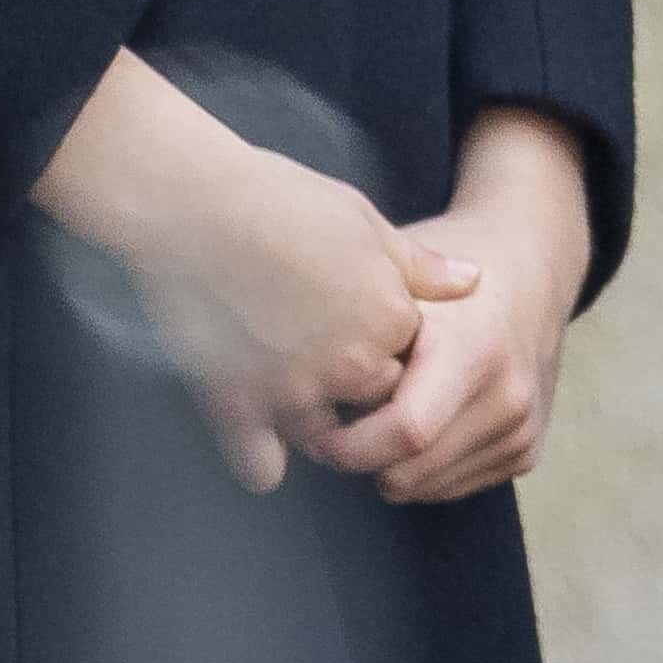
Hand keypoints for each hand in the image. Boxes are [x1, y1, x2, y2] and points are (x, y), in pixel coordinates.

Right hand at [35, 57, 441, 490]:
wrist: (190, 200)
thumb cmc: (274, 196)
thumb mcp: (360, 216)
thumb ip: (419, 264)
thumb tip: (473, 282)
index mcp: (390, 317)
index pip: (408, 358)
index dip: (379, 342)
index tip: (347, 318)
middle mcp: (353, 364)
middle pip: (372, 401)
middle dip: (351, 388)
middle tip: (311, 349)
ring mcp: (296, 390)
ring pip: (324, 438)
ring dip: (309, 423)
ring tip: (278, 379)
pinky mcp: (239, 404)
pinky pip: (262, 467)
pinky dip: (257, 458)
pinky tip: (252, 438)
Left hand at [331, 109, 595, 505]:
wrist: (531, 264)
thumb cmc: (447, 258)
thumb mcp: (400, 266)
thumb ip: (356, 315)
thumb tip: (288, 361)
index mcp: (473, 348)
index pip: (406, 431)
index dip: (348, 444)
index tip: (312, 429)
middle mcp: (506, 395)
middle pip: (413, 469)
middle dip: (359, 461)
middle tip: (323, 433)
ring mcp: (521, 428)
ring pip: (430, 487)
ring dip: (387, 468)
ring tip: (361, 424)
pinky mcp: (526, 451)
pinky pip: (454, 486)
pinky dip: (419, 470)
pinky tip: (401, 428)